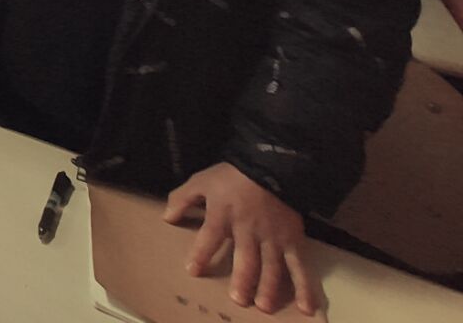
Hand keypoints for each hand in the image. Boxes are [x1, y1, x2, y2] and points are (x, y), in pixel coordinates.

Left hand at [165, 164, 317, 314]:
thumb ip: (182, 199)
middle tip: (238, 299)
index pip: (210, 237)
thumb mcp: (201, 181)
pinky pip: (299, 266)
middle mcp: (248, 230)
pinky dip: (305, 287)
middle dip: (242, 280)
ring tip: (264, 306)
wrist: (270, 165)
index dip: (201, 254)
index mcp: (223, 215)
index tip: (193, 270)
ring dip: (268, 288)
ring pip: (272, 266)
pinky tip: (306, 307)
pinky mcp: (292, 240)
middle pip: (246, 258)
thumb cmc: (231, 176)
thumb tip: (167, 218)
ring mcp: (273, 237)